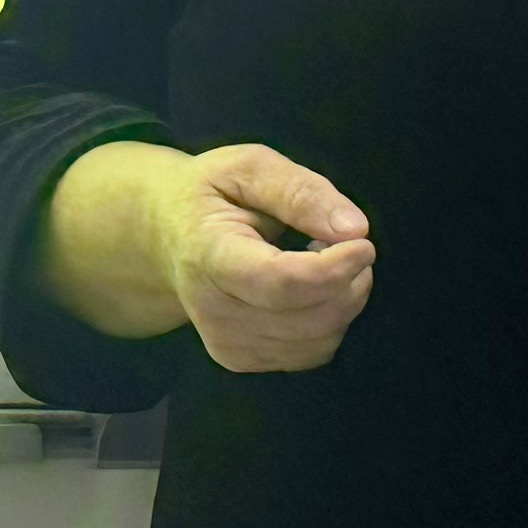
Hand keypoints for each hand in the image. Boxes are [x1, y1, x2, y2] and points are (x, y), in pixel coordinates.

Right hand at [36, 140, 376, 372]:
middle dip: (348, 279)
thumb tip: (355, 230)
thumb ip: (300, 192)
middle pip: (310, 316)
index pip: (280, 282)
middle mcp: (212, 309)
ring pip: (320, 338)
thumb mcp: (249, 168)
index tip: (364, 244)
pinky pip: (313, 351)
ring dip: (342, 299)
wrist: (164, 233)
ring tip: (320, 258)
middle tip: (342, 239)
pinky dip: (328, 320)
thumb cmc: (210, 195)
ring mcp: (225, 342)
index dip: (332, 269)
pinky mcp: (240, 359)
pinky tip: (309, 288)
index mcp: (208, 254)